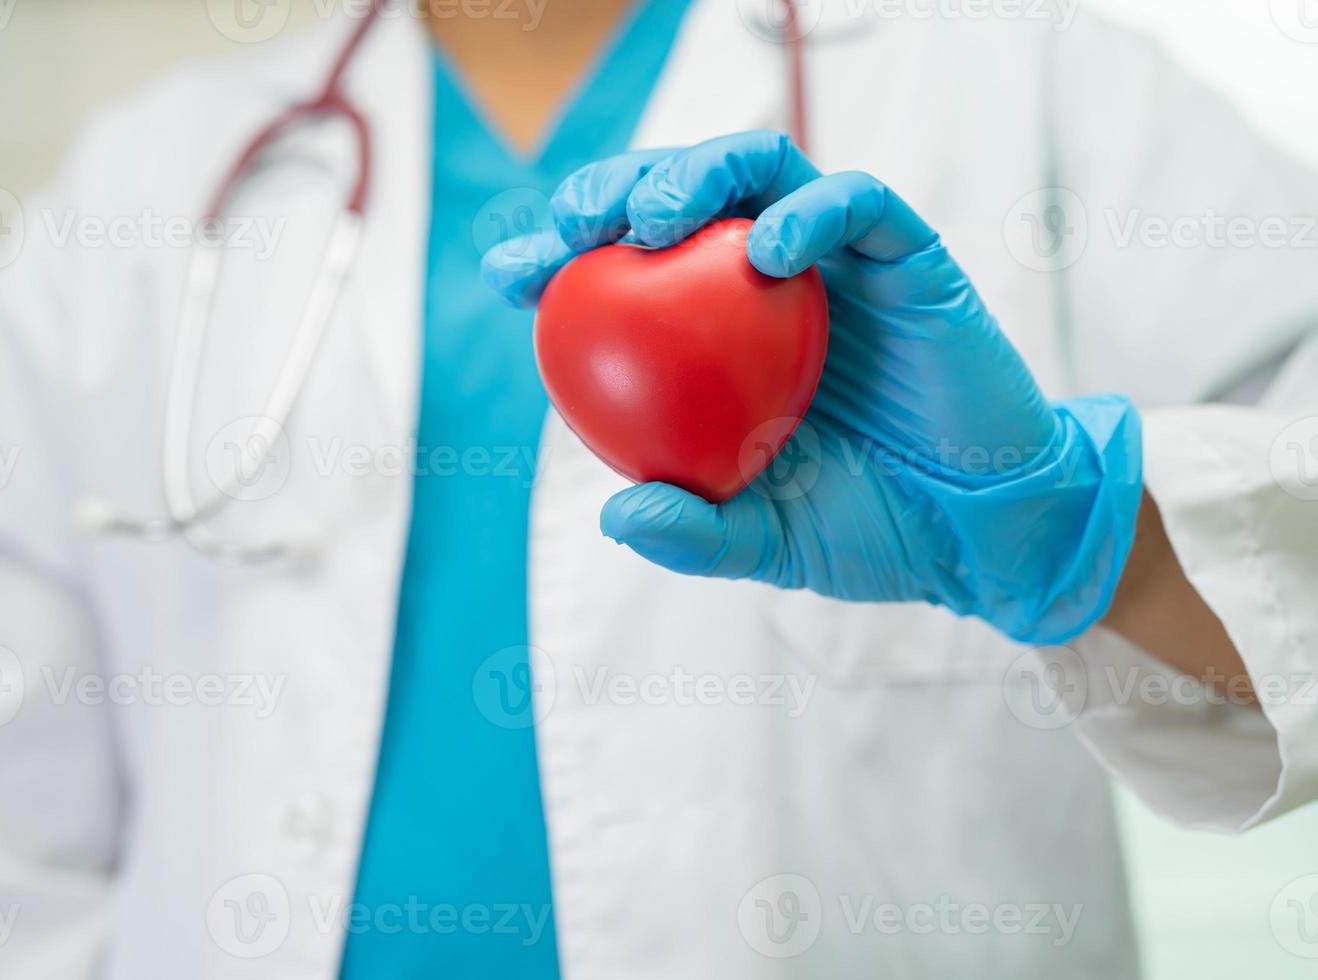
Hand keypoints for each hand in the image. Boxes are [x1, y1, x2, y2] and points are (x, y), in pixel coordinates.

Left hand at [482, 130, 1142, 644]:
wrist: (983, 531)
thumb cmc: (872, 529)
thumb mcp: (766, 542)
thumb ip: (697, 532)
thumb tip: (617, 513)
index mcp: (719, 340)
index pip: (629, 277)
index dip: (562, 262)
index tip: (511, 275)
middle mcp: (768, 286)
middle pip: (683, 196)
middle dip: (618, 189)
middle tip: (576, 225)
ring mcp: (835, 264)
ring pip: (758, 171)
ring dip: (698, 175)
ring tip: (657, 217)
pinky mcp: (906, 255)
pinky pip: (856, 204)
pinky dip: (809, 214)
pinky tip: (769, 255)